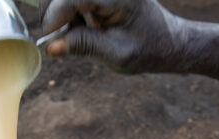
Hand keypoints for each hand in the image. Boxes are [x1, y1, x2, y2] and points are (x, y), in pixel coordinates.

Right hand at [38, 0, 218, 94]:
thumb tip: (50, 47)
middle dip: (63, 18)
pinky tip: (94, 29)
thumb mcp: (115, 53)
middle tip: (66, 42)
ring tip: (91, 37)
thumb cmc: (148, 50)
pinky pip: (82, 1)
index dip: (56, 16)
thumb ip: (83, 46)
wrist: (170, 43)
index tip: (48, 38)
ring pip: (74, 0)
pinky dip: (80, 15)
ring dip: (72, 18)